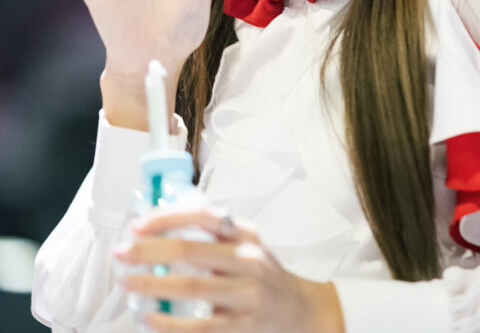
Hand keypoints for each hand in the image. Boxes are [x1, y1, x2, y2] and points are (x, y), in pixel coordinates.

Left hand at [113, 206, 344, 332]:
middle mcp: (247, 260)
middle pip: (190, 250)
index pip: (204, 216)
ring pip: (190, 287)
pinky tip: (148, 316)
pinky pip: (196, 326)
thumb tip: (161, 230)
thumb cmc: (263, 275)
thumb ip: (214, 237)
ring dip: (152, 284)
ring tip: (127, 281)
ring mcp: (244, 294)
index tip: (140, 224)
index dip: (169, 217)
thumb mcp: (248, 245)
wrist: (299, 309)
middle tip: (122, 251)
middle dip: (150, 250)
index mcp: (246, 235)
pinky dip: (167, 322)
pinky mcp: (239, 326)